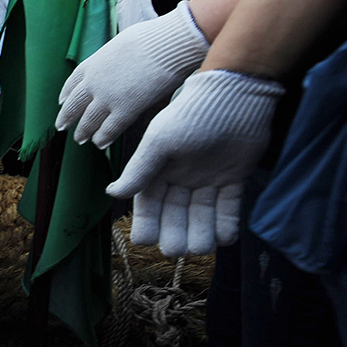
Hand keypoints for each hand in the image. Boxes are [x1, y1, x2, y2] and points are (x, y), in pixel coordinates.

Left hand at [55, 2, 210, 148]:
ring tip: (80, 139)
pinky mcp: (125, 110)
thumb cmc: (152, 39)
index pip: (73, 82)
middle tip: (62, 127)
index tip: (62, 101)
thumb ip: (114, 58)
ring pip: (89, 120)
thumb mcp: (121, 44)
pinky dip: (103, 138)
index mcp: (93, 63)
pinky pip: (109, 129)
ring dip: (83, 131)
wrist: (167, 45)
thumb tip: (119, 60)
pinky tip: (100, 144)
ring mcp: (107, 98)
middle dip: (67, 116)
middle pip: (75, 104)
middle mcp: (94, 82)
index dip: (67, 93)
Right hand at [106, 69, 282, 255]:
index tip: (146, 241)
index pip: (148, 204)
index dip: (146, 224)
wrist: (233, 96)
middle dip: (174, 235)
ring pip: (202, 218)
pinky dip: (227, 225)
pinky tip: (225, 238)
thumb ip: (139, 169)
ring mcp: (208, 181)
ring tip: (201, 247)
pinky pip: (229, 209)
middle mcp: (181, 179)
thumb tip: (112, 194)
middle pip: (175, 216)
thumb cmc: (191, 114)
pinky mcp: (234, 179)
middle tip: (177, 249)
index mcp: (159, 170)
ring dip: (201, 235)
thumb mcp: (159, 142)